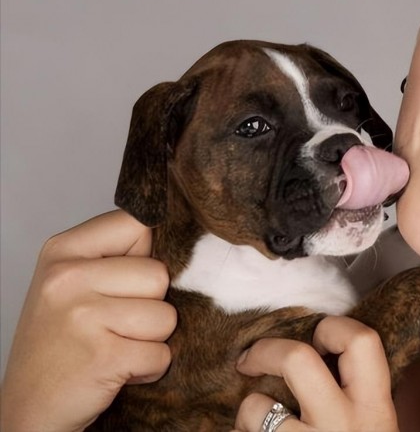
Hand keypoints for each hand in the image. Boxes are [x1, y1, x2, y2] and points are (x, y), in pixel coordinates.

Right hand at [0, 210, 176, 431]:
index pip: (138, 223)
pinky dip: (149, 368)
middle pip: (159, 274)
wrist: (28, 410)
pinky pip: (161, 353)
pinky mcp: (103, 356)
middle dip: (151, 305)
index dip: (147, 254)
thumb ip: (116, 256)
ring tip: (117, 346)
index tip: (126, 280)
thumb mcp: (72, 284)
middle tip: (116, 325)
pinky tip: (118, 369)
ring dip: (152, 339)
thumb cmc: (60, 343)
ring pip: (166, 316)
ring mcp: (83, 317)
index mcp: (63, 250)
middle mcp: (68, 277)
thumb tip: (177, 236)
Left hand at [233, 316, 398, 431]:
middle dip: (266, 351)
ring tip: (253, 420)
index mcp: (375, 409)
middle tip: (252, 359)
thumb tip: (327, 356)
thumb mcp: (375, 427)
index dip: (333, 328)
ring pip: (258, 406)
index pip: (362, 340)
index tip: (317, 338)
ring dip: (249, 411)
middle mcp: (347, 425)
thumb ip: (359, 396)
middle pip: (298, 359)